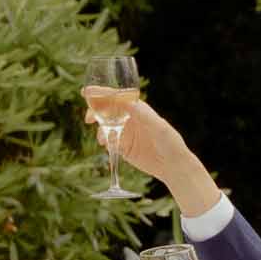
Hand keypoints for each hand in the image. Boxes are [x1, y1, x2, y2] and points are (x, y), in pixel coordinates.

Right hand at [80, 93, 218, 213]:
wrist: (174, 167)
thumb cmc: (171, 143)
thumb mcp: (159, 127)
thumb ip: (143, 115)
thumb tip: (127, 101)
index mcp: (138, 109)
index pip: (116, 97)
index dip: (101, 93)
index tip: (87, 92)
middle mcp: (130, 118)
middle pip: (107, 110)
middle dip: (94, 111)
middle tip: (88, 118)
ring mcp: (126, 133)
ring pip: (105, 126)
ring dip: (99, 130)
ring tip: (102, 139)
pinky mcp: (124, 147)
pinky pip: (109, 141)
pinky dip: (105, 141)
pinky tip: (107, 145)